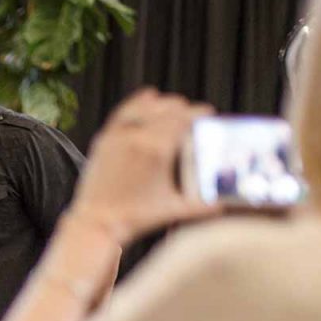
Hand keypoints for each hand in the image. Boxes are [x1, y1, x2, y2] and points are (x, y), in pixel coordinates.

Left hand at [69, 88, 220, 244]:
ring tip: (174, 105)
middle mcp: (136, 137)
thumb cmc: (133, 218)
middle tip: (193, 113)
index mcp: (156, 149)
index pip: (183, 118)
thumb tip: (223, 205)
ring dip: (162, 103)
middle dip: (182, 108)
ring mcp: (117, 136)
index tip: (208, 112)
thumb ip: (202, 206)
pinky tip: (147, 97)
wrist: (96, 223)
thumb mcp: (173, 210)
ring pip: (144, 107)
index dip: (198, 112)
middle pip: (166, 109)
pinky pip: (122, 113)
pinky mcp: (103, 140)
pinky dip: (136, 103)